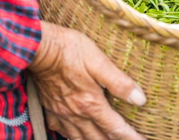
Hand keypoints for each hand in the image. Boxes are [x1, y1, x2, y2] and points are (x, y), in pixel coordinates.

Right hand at [29, 21, 146, 139]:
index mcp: (91, 104)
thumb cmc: (70, 51)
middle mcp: (76, 114)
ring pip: (80, 138)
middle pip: (98, 139)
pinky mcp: (49, 109)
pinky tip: (78, 134)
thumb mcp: (99, 62)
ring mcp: (61, 114)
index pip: (115, 128)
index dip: (131, 137)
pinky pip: (62, 131)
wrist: (37, 48)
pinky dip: (74, 136)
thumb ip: (120, 83)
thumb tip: (140, 99)